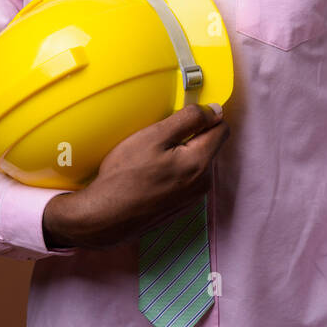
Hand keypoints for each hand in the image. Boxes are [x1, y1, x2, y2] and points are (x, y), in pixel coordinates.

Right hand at [42, 102, 228, 249]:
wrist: (104, 217)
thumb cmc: (125, 175)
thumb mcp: (155, 136)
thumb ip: (189, 119)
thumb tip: (215, 109)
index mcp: (201, 163)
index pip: (222, 128)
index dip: (204, 117)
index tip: (182, 118)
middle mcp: (204, 183)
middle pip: (209, 146)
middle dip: (191, 137)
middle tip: (159, 140)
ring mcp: (193, 198)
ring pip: (197, 162)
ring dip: (182, 154)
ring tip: (152, 158)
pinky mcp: (181, 207)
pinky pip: (186, 179)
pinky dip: (174, 171)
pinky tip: (151, 174)